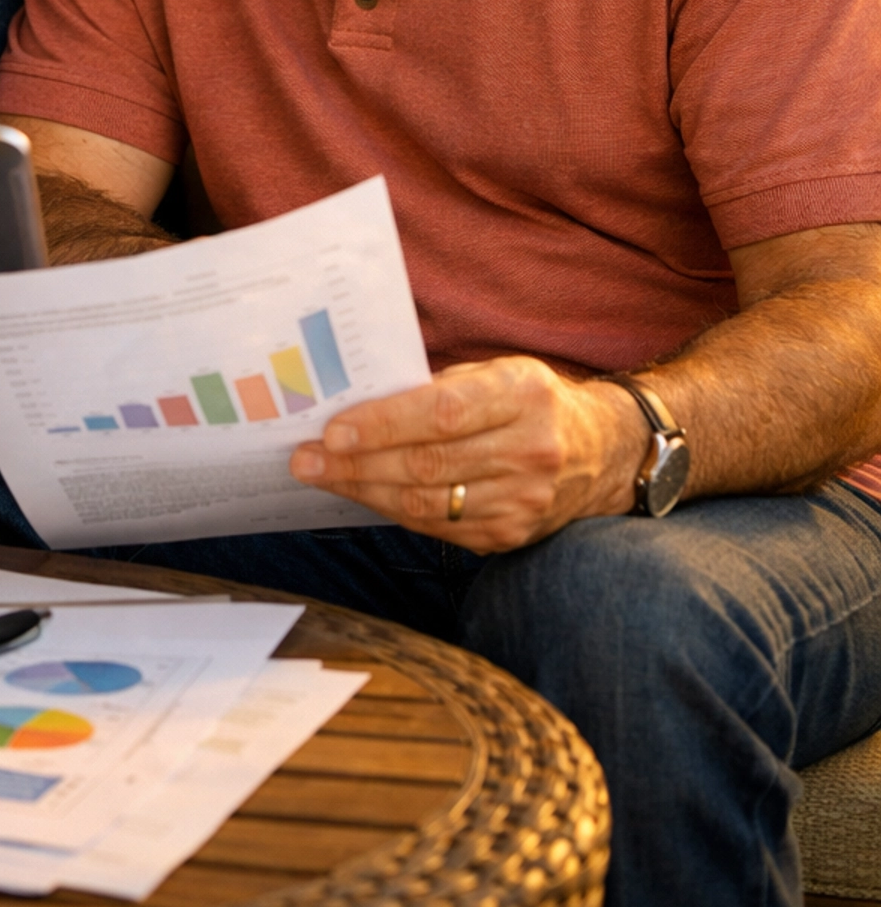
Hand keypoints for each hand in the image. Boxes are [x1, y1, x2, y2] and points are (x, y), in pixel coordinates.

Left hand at [289, 357, 643, 552]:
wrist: (601, 451)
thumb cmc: (529, 399)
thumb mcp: (495, 371)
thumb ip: (439, 386)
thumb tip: (360, 402)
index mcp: (523, 393)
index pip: (443, 414)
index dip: (384, 424)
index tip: (333, 429)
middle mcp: (530, 449)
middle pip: (428, 464)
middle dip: (356, 463)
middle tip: (305, 458)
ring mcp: (524, 500)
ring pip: (426, 503)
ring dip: (364, 491)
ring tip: (320, 476)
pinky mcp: (512, 534)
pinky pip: (439, 528)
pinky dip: (393, 512)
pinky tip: (362, 495)